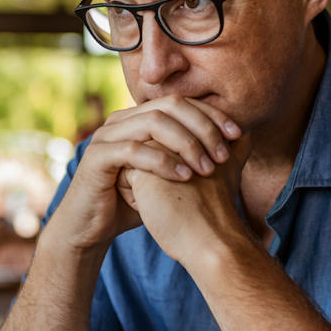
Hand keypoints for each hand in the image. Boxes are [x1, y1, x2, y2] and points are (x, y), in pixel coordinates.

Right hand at [42, 96, 241, 253]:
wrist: (91, 227)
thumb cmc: (132, 202)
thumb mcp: (169, 176)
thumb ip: (194, 157)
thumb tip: (239, 146)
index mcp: (139, 118)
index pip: (181, 102)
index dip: (211, 114)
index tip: (237, 134)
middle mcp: (122, 119)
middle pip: (170, 105)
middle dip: (203, 126)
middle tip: (224, 152)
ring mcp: (107, 136)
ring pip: (153, 123)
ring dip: (186, 143)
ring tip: (207, 167)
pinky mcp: (97, 157)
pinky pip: (134, 150)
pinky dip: (163, 162)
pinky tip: (184, 177)